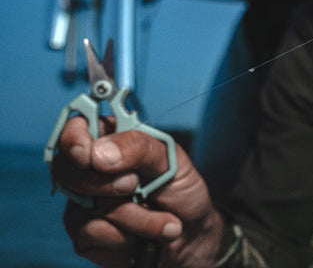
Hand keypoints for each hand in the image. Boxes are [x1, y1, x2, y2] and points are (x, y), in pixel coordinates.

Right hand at [52, 116, 224, 266]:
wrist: (192, 237)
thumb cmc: (181, 190)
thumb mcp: (171, 160)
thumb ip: (137, 147)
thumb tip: (98, 153)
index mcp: (113, 139)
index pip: (77, 126)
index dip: (73, 138)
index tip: (86, 155)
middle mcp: (94, 167)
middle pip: (69, 168)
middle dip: (106, 183)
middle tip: (136, 186)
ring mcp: (86, 200)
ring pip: (84, 204)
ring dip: (131, 216)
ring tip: (163, 220)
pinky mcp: (86, 232)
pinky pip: (88, 232)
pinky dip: (122, 237)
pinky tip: (141, 238)